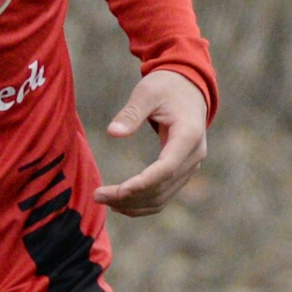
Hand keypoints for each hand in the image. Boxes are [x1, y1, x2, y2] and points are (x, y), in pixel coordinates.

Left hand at [100, 67, 212, 215]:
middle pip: (162, 187)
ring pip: (164, 197)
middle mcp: (194, 155)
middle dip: (130, 197)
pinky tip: (119, 202)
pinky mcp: (183, 170)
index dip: (142, 183)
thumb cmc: (166, 87)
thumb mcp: (147, 93)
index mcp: (189, 135)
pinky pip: (164, 194)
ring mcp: (191, 165)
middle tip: (97, 196)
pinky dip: (142, 203)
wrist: (188, 88)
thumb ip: (131, 113)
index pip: (166, 168)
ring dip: (134, 204)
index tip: (116, 192)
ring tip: (103, 200)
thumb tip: (113, 133)